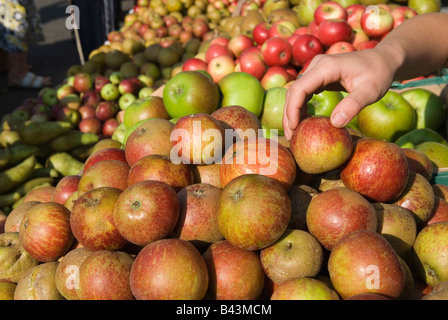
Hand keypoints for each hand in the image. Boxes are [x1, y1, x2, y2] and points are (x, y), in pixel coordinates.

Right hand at [282, 48, 397, 139]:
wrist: (384, 59)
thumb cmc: (379, 74)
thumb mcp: (371, 91)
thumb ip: (353, 106)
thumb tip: (335, 124)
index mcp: (326, 67)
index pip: (300, 88)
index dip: (293, 109)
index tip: (294, 128)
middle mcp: (317, 65)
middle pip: (293, 91)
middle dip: (289, 114)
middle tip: (290, 136)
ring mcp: (316, 70)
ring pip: (296, 92)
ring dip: (292, 112)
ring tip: (294, 132)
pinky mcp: (319, 76)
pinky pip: (304, 92)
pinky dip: (300, 107)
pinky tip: (303, 121)